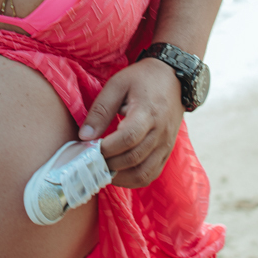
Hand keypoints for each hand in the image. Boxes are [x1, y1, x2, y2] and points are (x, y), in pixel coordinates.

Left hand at [79, 58, 183, 186]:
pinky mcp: (167, 152)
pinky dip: (133, 179)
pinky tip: (118, 173)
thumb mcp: (117, 85)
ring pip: (143, 173)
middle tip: (91, 161)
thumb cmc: (141, 79)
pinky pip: (151, 174)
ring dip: (120, 177)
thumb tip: (85, 136)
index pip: (128, 138)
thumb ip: (101, 110)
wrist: (173, 78)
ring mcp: (166, 145)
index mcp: (147, 112)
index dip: (107, 147)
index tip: (90, 147)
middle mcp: (160, 132)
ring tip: (102, 169)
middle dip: (108, 163)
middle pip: (133, 158)